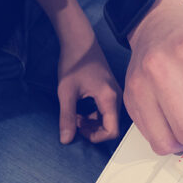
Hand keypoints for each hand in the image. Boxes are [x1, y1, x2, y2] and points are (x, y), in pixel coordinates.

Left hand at [57, 24, 121, 143]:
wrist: (80, 41)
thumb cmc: (74, 62)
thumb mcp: (66, 92)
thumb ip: (67, 117)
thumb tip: (66, 140)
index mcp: (110, 98)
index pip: (112, 131)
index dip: (95, 137)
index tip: (78, 130)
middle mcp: (117, 97)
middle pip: (111, 126)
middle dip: (92, 130)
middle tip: (74, 121)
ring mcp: (115, 94)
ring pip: (109, 119)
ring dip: (92, 123)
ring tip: (75, 115)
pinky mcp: (111, 91)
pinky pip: (107, 111)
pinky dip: (94, 115)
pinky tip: (80, 109)